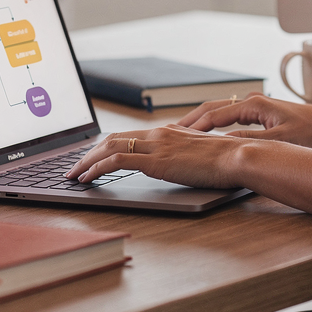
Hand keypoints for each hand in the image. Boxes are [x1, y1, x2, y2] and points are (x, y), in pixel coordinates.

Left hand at [67, 123, 247, 188]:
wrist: (237, 157)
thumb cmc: (226, 160)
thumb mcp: (199, 155)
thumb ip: (183, 156)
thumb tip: (174, 165)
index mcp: (167, 132)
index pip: (127, 136)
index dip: (105, 147)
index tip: (92, 158)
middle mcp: (157, 134)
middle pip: (112, 139)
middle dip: (89, 154)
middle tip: (75, 168)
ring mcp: (155, 145)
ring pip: (108, 148)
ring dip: (86, 162)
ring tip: (74, 175)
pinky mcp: (155, 160)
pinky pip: (116, 162)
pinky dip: (96, 169)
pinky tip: (88, 179)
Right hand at [175, 93, 311, 148]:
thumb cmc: (311, 131)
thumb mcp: (280, 140)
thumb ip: (252, 141)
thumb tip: (224, 144)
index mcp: (255, 104)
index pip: (216, 114)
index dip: (196, 126)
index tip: (178, 136)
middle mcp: (252, 101)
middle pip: (213, 108)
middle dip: (191, 120)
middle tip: (170, 134)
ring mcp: (255, 105)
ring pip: (219, 110)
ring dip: (201, 121)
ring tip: (182, 134)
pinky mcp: (259, 112)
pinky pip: (229, 116)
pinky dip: (214, 123)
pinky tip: (207, 134)